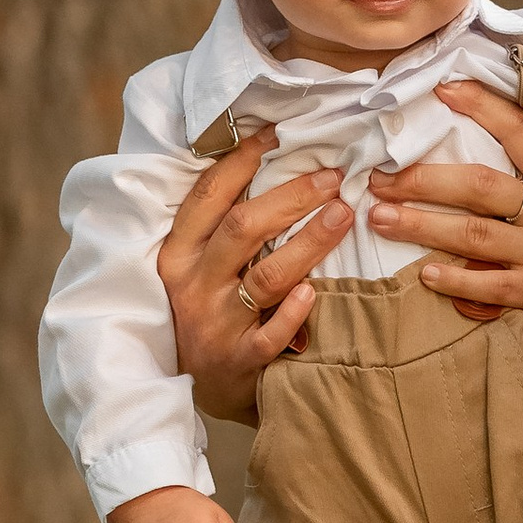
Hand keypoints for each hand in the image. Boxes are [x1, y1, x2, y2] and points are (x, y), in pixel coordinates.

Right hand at [158, 134, 348, 421]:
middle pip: (242, 227)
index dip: (242, 160)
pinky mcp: (238, 362)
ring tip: (343, 215)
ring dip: (308, 242)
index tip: (279, 132)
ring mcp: (215, 324)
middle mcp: (193, 284)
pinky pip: (269, 336)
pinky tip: (316, 292)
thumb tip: (268, 160)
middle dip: (291, 196)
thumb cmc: (209, 312)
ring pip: (265, 276)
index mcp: (178, 253)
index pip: (208, 195)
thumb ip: (222, 225)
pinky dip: (293, 314)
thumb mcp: (198, 267)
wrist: (202, 389)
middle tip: (334, 177)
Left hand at [365, 79, 522, 354]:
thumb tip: (472, 153)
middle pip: (479, 186)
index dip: (482, 107)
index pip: (519, 131)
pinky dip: (454, 280)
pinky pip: (488, 285)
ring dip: (422, 226)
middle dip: (424, 181)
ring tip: (382, 219)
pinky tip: (425, 274)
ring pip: (473, 235)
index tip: (443, 90)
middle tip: (379, 180)